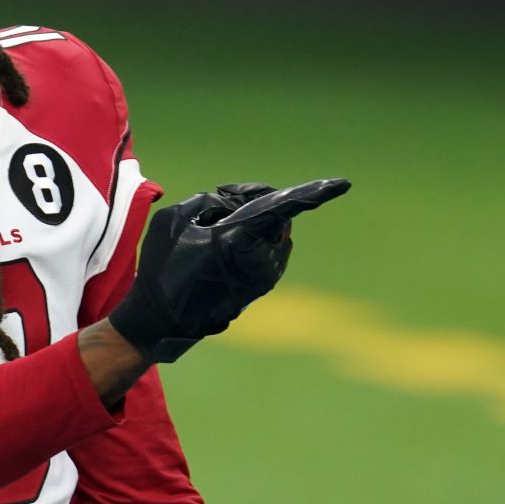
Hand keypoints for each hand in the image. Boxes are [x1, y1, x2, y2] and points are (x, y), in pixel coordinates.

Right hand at [106, 178, 349, 362]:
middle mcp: (260, 259)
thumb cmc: (162, 268)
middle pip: (275, 216)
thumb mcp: (175, 220)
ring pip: (274, 234)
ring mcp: (264, 276)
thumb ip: (211, 201)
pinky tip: (223, 253)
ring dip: (253, 227)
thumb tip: (236, 203)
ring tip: (214, 241)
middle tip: (219, 213)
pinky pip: (269, 251)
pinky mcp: (262, 286)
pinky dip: (254, 243)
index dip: (313, 193)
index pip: (283, 208)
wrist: (162, 319)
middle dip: (254, 207)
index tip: (342, 184)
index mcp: (239, 239)